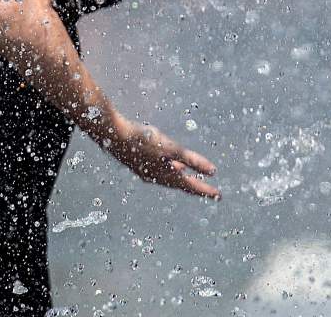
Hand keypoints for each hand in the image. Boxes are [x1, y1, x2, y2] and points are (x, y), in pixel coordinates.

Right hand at [104, 116, 220, 199]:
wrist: (112, 134)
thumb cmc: (142, 140)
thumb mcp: (170, 148)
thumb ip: (191, 160)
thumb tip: (212, 171)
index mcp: (166, 175)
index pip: (190, 186)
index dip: (205, 191)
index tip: (218, 196)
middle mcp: (156, 177)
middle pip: (181, 185)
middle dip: (195, 187)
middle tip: (209, 192)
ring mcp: (146, 171)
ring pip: (169, 178)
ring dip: (182, 179)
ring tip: (192, 179)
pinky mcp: (139, 163)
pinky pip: (160, 171)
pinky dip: (170, 170)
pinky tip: (170, 163)